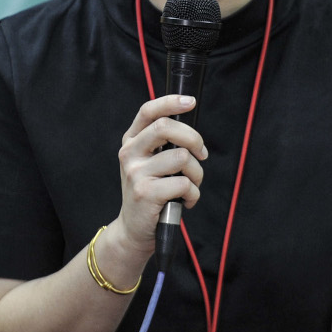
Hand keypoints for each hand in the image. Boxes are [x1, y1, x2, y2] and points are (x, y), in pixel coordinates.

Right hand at [114, 95, 208, 256]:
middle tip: (202, 154)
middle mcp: (129, 153)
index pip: (148, 112)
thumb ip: (163, 144)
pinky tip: (185, 201)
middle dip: (194, 138)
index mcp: (131, 141)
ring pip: (182, 157)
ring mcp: (135, 173)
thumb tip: (192, 132)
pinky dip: (193, 194)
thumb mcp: (149, 162)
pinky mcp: (145, 193)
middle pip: (166, 127)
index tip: (190, 102)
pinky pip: (184, 183)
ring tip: (190, 186)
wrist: (134, 229)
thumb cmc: (150, 192)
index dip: (170, 102)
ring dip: (197, 174)